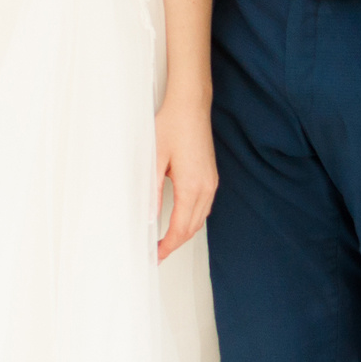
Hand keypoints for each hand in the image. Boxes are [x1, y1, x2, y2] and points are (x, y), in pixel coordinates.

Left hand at [155, 96, 217, 259]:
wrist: (190, 106)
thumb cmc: (171, 126)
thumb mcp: (154, 159)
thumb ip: (152, 191)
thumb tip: (149, 218)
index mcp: (192, 187)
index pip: (180, 228)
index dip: (168, 246)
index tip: (155, 255)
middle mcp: (206, 188)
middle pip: (192, 228)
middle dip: (175, 244)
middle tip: (156, 253)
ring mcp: (211, 182)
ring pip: (200, 219)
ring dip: (184, 233)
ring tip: (166, 241)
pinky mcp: (211, 176)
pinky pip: (204, 207)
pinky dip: (192, 220)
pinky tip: (180, 220)